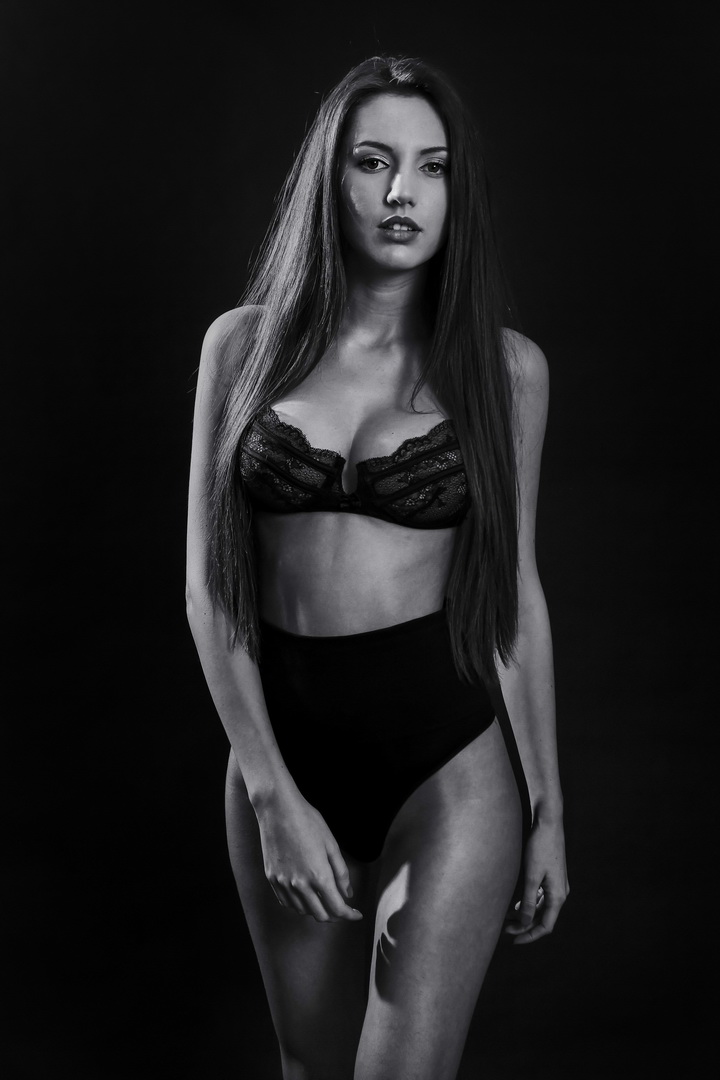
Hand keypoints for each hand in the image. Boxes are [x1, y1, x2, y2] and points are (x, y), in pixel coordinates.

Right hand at [255, 787, 362, 922]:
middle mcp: (300, 885)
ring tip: (324, 900)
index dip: (349, 914)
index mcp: (319, 876)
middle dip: (335, 915)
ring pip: (302, 911)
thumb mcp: (331, 844)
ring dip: (317, 911)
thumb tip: (347, 894)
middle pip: (320, 915)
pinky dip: (299, 905)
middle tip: (342, 907)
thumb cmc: (307, 821)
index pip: (337, 908)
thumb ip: (341, 873)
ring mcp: (283, 883)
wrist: (278, 809)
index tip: (356, 914)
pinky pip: (286, 902)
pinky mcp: (272, 878)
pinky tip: (305, 896)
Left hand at [504, 815, 567, 943]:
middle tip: (505, 929)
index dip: (529, 936)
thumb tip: (525, 923)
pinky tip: (517, 903)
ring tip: (507, 918)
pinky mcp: (551, 874)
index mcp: (558, 895)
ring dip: (526, 914)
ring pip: (542, 907)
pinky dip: (529, 902)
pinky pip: (541, 896)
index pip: (545, 926)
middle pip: (544, 918)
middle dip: (525, 926)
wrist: (547, 820)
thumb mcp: (531, 876)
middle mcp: (560, 891)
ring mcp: (557, 882)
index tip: (513, 941)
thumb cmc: (539, 846)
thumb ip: (528, 902)